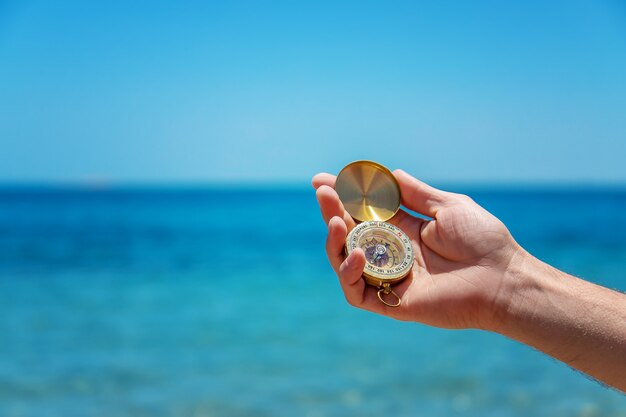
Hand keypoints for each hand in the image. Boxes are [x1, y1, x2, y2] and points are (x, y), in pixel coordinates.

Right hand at [313, 169, 522, 329]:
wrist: (503, 278)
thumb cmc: (483, 241)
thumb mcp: (448, 206)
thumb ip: (417, 193)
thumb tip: (391, 174)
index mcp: (404, 229)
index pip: (364, 211)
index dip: (343, 196)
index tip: (323, 179)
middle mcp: (391, 252)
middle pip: (349, 233)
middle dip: (331, 212)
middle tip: (322, 194)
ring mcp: (389, 277)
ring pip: (345, 262)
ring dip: (333, 242)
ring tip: (335, 222)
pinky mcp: (391, 301)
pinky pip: (357, 292)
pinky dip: (348, 274)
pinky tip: (356, 255)